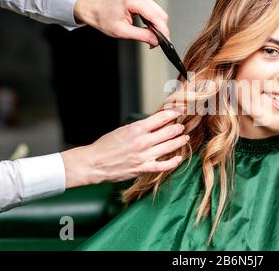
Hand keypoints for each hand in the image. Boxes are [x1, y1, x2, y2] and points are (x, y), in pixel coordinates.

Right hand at [61, 107, 188, 188]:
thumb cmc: (106, 146)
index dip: (173, 113)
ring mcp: (144, 156)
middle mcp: (142, 142)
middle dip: (178, 127)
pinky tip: (178, 158)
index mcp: (136, 129)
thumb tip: (155, 123)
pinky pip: (163, 166)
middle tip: (183, 125)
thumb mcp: (123, 130)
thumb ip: (140, 128)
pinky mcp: (143, 168)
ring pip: (169, 147)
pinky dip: (173, 162)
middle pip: (168, 132)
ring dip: (179, 141)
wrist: (94, 163)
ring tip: (185, 138)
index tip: (180, 110)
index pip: (161, 118)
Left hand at [73, 0, 168, 46]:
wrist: (98, 12)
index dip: (162, 30)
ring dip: (158, 27)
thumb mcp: (122, 32)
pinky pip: (156, 13)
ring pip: (160, 15)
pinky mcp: (145, 0)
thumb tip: (156, 40)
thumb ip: (141, 36)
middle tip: (154, 42)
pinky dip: (155, 23)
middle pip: (161, 15)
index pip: (156, 17)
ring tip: (150, 36)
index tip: (164, 41)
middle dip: (160, 30)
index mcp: (134, 1)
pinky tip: (148, 29)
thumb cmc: (106, 19)